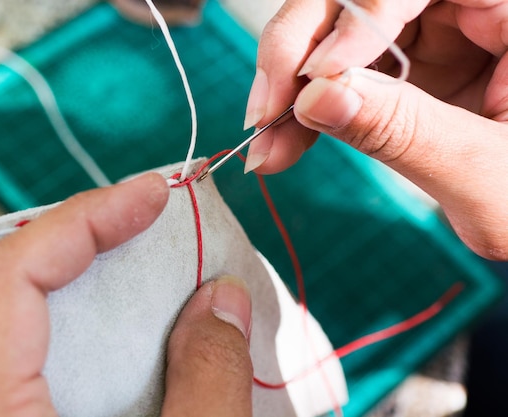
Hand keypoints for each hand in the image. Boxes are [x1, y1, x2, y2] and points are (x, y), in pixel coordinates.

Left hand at [0, 173, 252, 416]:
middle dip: (91, 238)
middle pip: (14, 287)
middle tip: (151, 214)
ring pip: (24, 323)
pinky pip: (34, 359)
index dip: (86, 216)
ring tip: (149, 262)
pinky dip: (89, 329)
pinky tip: (133, 331)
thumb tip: (222, 300)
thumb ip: (206, 383)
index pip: (13, 274)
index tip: (150, 193)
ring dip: (93, 283)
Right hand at [244, 0, 507, 259]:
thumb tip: (318, 97)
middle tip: (268, 109)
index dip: (359, 21)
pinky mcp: (408, 67)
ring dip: (292, 86)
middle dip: (303, 51)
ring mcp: (435, 34)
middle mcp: (471, 8)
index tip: (316, 82)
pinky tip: (284, 139)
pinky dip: (307, 105)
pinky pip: (341, 70)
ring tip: (267, 141)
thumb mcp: (490, 177)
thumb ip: (407, 132)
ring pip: (338, 32)